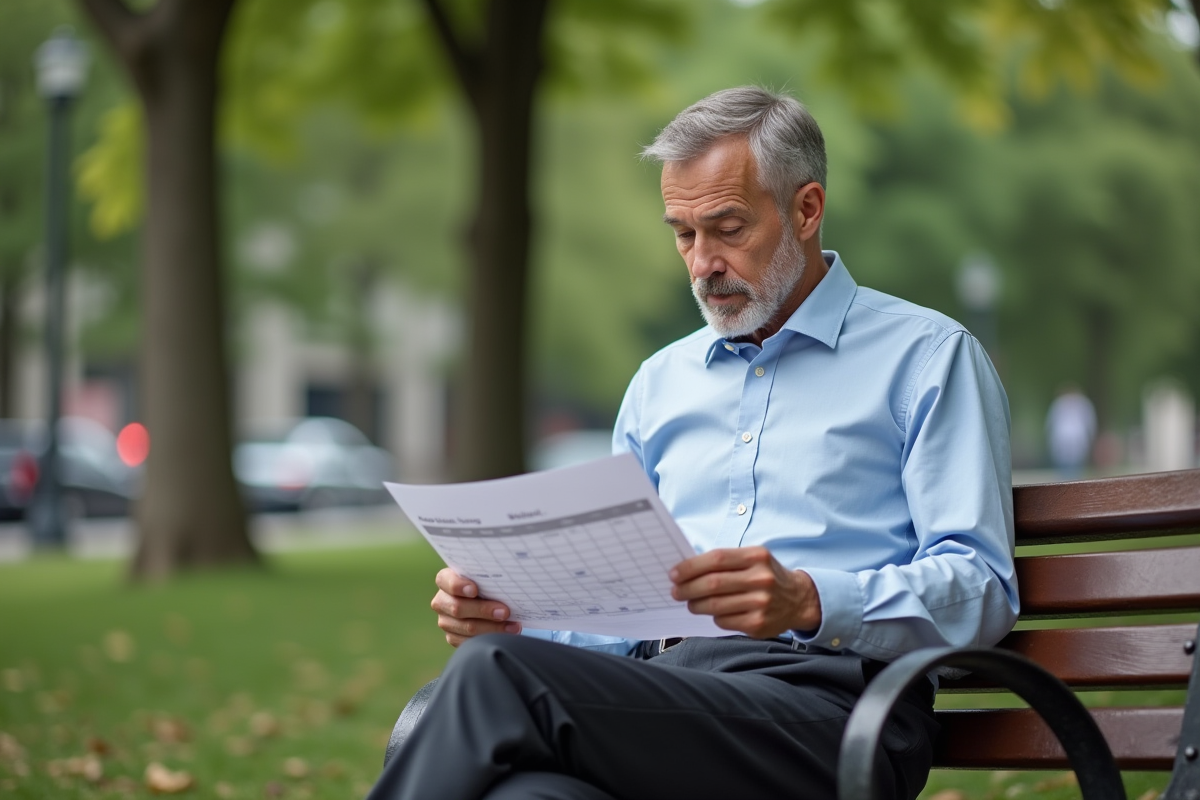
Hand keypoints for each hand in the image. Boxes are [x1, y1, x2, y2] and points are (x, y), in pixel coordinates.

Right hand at [430, 568, 520, 646]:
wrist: (489, 599)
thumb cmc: (488, 583)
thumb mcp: (486, 577)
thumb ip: (488, 578)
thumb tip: (507, 582)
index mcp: (445, 580)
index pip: (446, 581)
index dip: (458, 586)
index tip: (475, 590)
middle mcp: (442, 601)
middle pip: (458, 608)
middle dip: (484, 610)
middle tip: (505, 612)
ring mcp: (446, 621)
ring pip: (467, 627)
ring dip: (493, 627)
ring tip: (513, 626)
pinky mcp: (453, 637)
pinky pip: (470, 642)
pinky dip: (490, 639)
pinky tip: (506, 635)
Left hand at [670, 547, 821, 637]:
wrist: (799, 599)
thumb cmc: (766, 576)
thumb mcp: (752, 559)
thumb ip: (724, 562)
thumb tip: (686, 571)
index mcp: (756, 556)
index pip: (715, 559)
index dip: (690, 567)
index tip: (674, 574)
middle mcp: (761, 579)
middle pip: (712, 584)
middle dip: (687, 588)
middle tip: (676, 592)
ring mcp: (761, 603)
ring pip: (715, 605)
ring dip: (696, 605)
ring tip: (690, 603)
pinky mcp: (759, 624)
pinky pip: (724, 621)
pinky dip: (714, 617)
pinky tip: (714, 612)